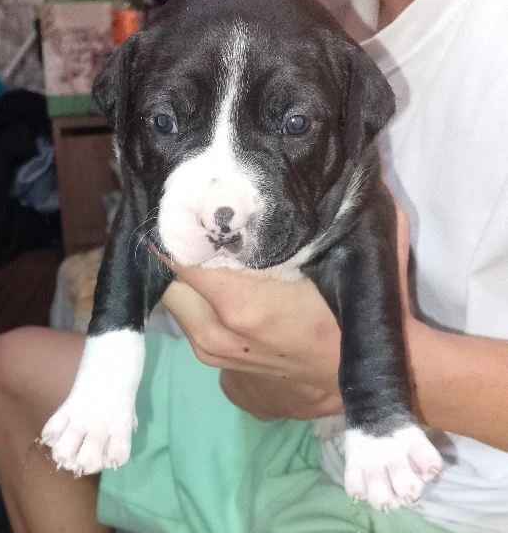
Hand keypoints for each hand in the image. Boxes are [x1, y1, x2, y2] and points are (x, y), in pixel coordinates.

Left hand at [161, 192, 414, 421]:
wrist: (364, 379)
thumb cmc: (361, 308)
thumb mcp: (357, 244)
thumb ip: (330, 202)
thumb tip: (324, 153)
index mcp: (238, 301)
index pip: (176, 250)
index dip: (179, 221)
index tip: (190, 199)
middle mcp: (213, 332)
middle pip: (168, 277)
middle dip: (181, 251)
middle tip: (205, 230)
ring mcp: (212, 355)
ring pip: (178, 302)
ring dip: (191, 280)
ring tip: (218, 259)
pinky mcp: (218, 369)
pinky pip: (194, 324)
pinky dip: (204, 306)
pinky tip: (231, 294)